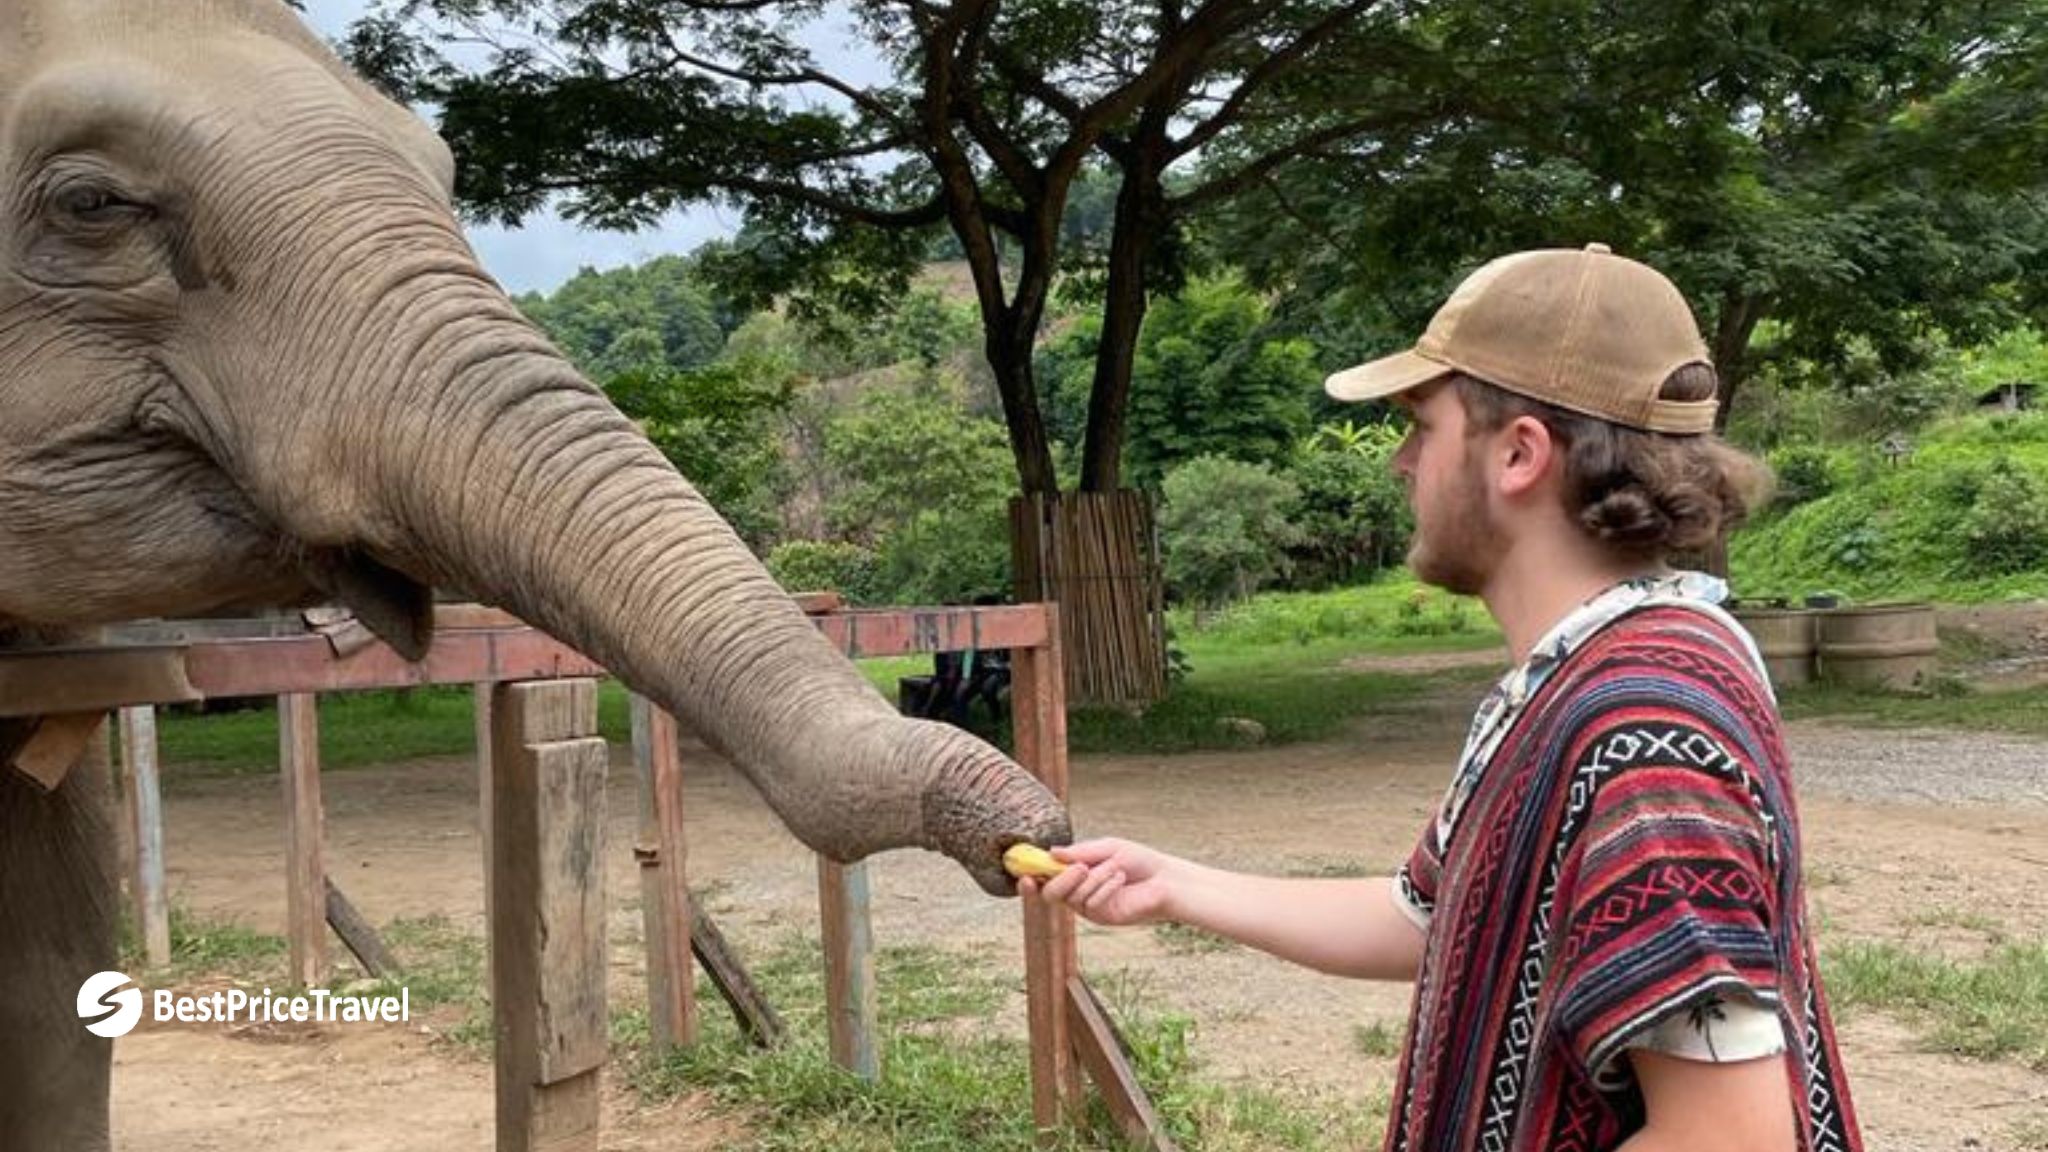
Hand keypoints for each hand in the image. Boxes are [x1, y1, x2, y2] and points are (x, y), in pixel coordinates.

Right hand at [1021, 837, 1179, 925]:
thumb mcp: (1107, 849)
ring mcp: (1089, 908)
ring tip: (1117, 870)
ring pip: (1073, 897)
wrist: (1165, 879)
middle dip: (1062, 879)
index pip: (1045, 878)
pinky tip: (1121, 880)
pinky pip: (1091, 904)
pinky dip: (1105, 888)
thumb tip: (1052, 853)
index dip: (1030, 877)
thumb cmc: (1139, 861)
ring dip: (1095, 880)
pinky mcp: (1102, 918)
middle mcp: (1078, 892)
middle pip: (1051, 894)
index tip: (1024, 874)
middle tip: (1080, 868)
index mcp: (1076, 873)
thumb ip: (1080, 852)